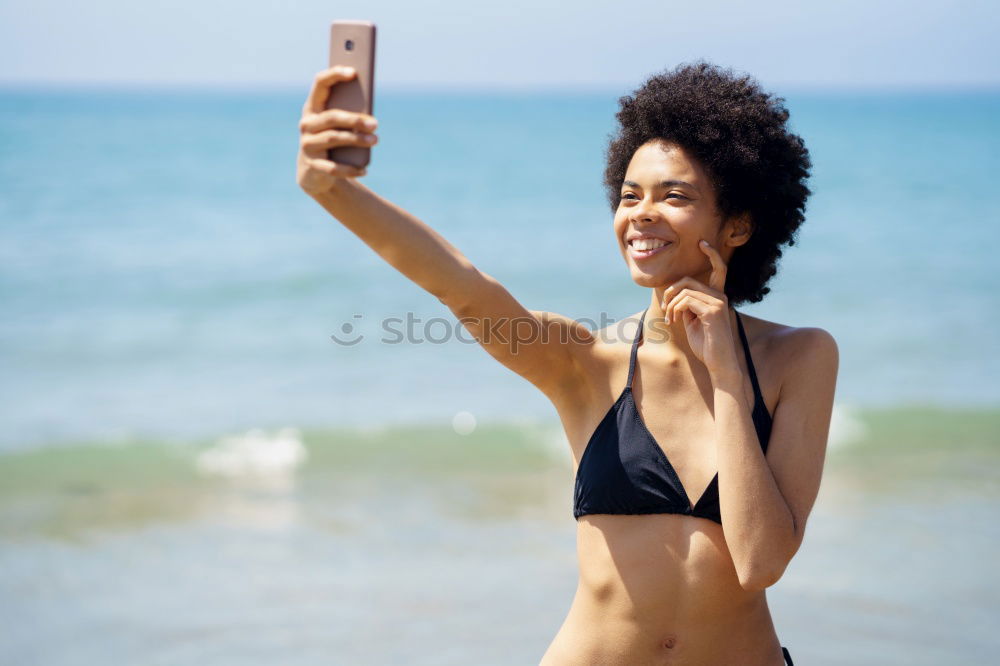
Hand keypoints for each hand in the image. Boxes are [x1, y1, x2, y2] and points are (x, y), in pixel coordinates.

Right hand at [297, 65, 377, 195]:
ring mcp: (308, 145)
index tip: (354, 72)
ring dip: (356, 140)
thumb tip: (370, 116)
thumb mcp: (338, 125)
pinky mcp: (313, 165)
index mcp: (313, 107)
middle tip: (375, 123)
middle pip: (331, 117)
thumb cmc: (332, 139)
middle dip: (355, 119)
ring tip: (375, 140)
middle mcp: (307, 124)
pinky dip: (350, 169)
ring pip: (333, 138)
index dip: (334, 75)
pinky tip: (365, 169)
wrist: (313, 171)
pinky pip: (333, 167)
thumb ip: (349, 114)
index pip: (320, 84)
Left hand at [661, 239, 738, 375]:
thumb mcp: (693, 321)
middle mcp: (720, 296)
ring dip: (671, 305)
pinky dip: (675, 310)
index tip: (702, 242)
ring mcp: (718, 302)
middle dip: (671, 292)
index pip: (719, 269)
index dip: (712, 254)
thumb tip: (675, 295)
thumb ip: (687, 305)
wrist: (719, 364)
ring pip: (685, 290)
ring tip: (671, 319)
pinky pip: (685, 301)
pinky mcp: (713, 311)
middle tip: (667, 309)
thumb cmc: (706, 344)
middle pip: (688, 280)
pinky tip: (675, 322)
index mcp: (718, 297)